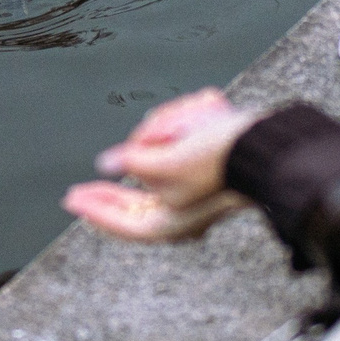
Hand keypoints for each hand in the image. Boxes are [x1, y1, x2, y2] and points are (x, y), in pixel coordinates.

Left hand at [63, 88, 261, 242]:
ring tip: (174, 122)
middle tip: (89, 181)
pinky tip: (187, 117)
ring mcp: (196, 193)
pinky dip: (178, 132)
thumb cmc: (221, 156)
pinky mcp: (208, 172)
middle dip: (131, 164)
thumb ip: (132, 161)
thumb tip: (107, 162)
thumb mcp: (166, 159)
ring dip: (161, 137)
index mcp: (172, 223)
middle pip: (137, 196)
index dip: (96, 210)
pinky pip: (180, 153)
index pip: (123, 223)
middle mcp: (183, 213)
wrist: (266, 142)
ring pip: (159, 165)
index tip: (72, 199)